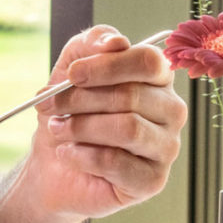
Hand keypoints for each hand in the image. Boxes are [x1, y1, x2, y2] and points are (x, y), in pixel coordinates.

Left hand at [13, 24, 186, 219]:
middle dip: (80, 99)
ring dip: (80, 127)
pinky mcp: (152, 180)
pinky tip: (67, 153)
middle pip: (132, 95)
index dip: (107, 66)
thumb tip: (116, 42)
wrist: (53, 164)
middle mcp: (171, 111)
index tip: (72, 74)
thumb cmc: (70, 113)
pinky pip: (117, 162)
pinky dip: (82, 155)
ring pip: (127, 128)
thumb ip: (93, 43)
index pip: (148, 61)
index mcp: (158, 79)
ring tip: (57, 129)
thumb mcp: (72, 67)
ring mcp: (167, 147)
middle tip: (50, 106)